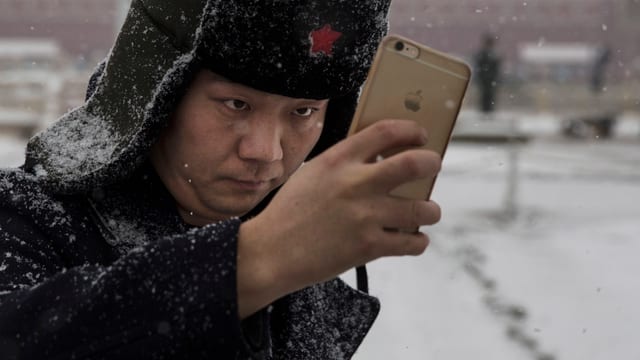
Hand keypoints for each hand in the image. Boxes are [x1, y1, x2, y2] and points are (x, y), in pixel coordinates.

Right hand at [237, 119, 441, 316]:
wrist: (271, 252)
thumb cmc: (290, 211)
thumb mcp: (312, 173)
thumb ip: (344, 162)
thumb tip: (381, 157)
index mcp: (338, 160)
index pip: (386, 131)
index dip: (411, 130)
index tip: (420, 136)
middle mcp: (355, 184)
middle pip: (415, 164)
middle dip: (433, 162)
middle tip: (433, 165)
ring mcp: (365, 217)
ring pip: (423, 209)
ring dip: (431, 210)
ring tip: (427, 211)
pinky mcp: (368, 247)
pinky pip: (413, 243)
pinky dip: (418, 241)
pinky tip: (412, 239)